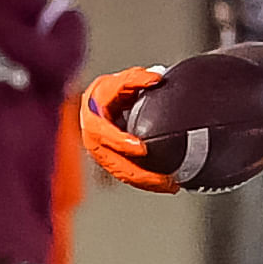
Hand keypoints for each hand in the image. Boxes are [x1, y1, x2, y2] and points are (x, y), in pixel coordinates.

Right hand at [79, 66, 177, 192]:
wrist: (96, 105)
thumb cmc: (105, 94)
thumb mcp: (118, 81)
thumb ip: (136, 78)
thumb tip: (155, 78)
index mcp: (93, 119)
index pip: (104, 133)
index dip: (121, 141)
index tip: (141, 148)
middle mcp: (94, 140)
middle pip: (115, 163)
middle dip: (141, 174)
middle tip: (165, 179)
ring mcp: (102, 153)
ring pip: (122, 173)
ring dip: (146, 183)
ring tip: (169, 186)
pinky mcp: (111, 161)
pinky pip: (127, 175)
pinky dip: (144, 182)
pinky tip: (161, 185)